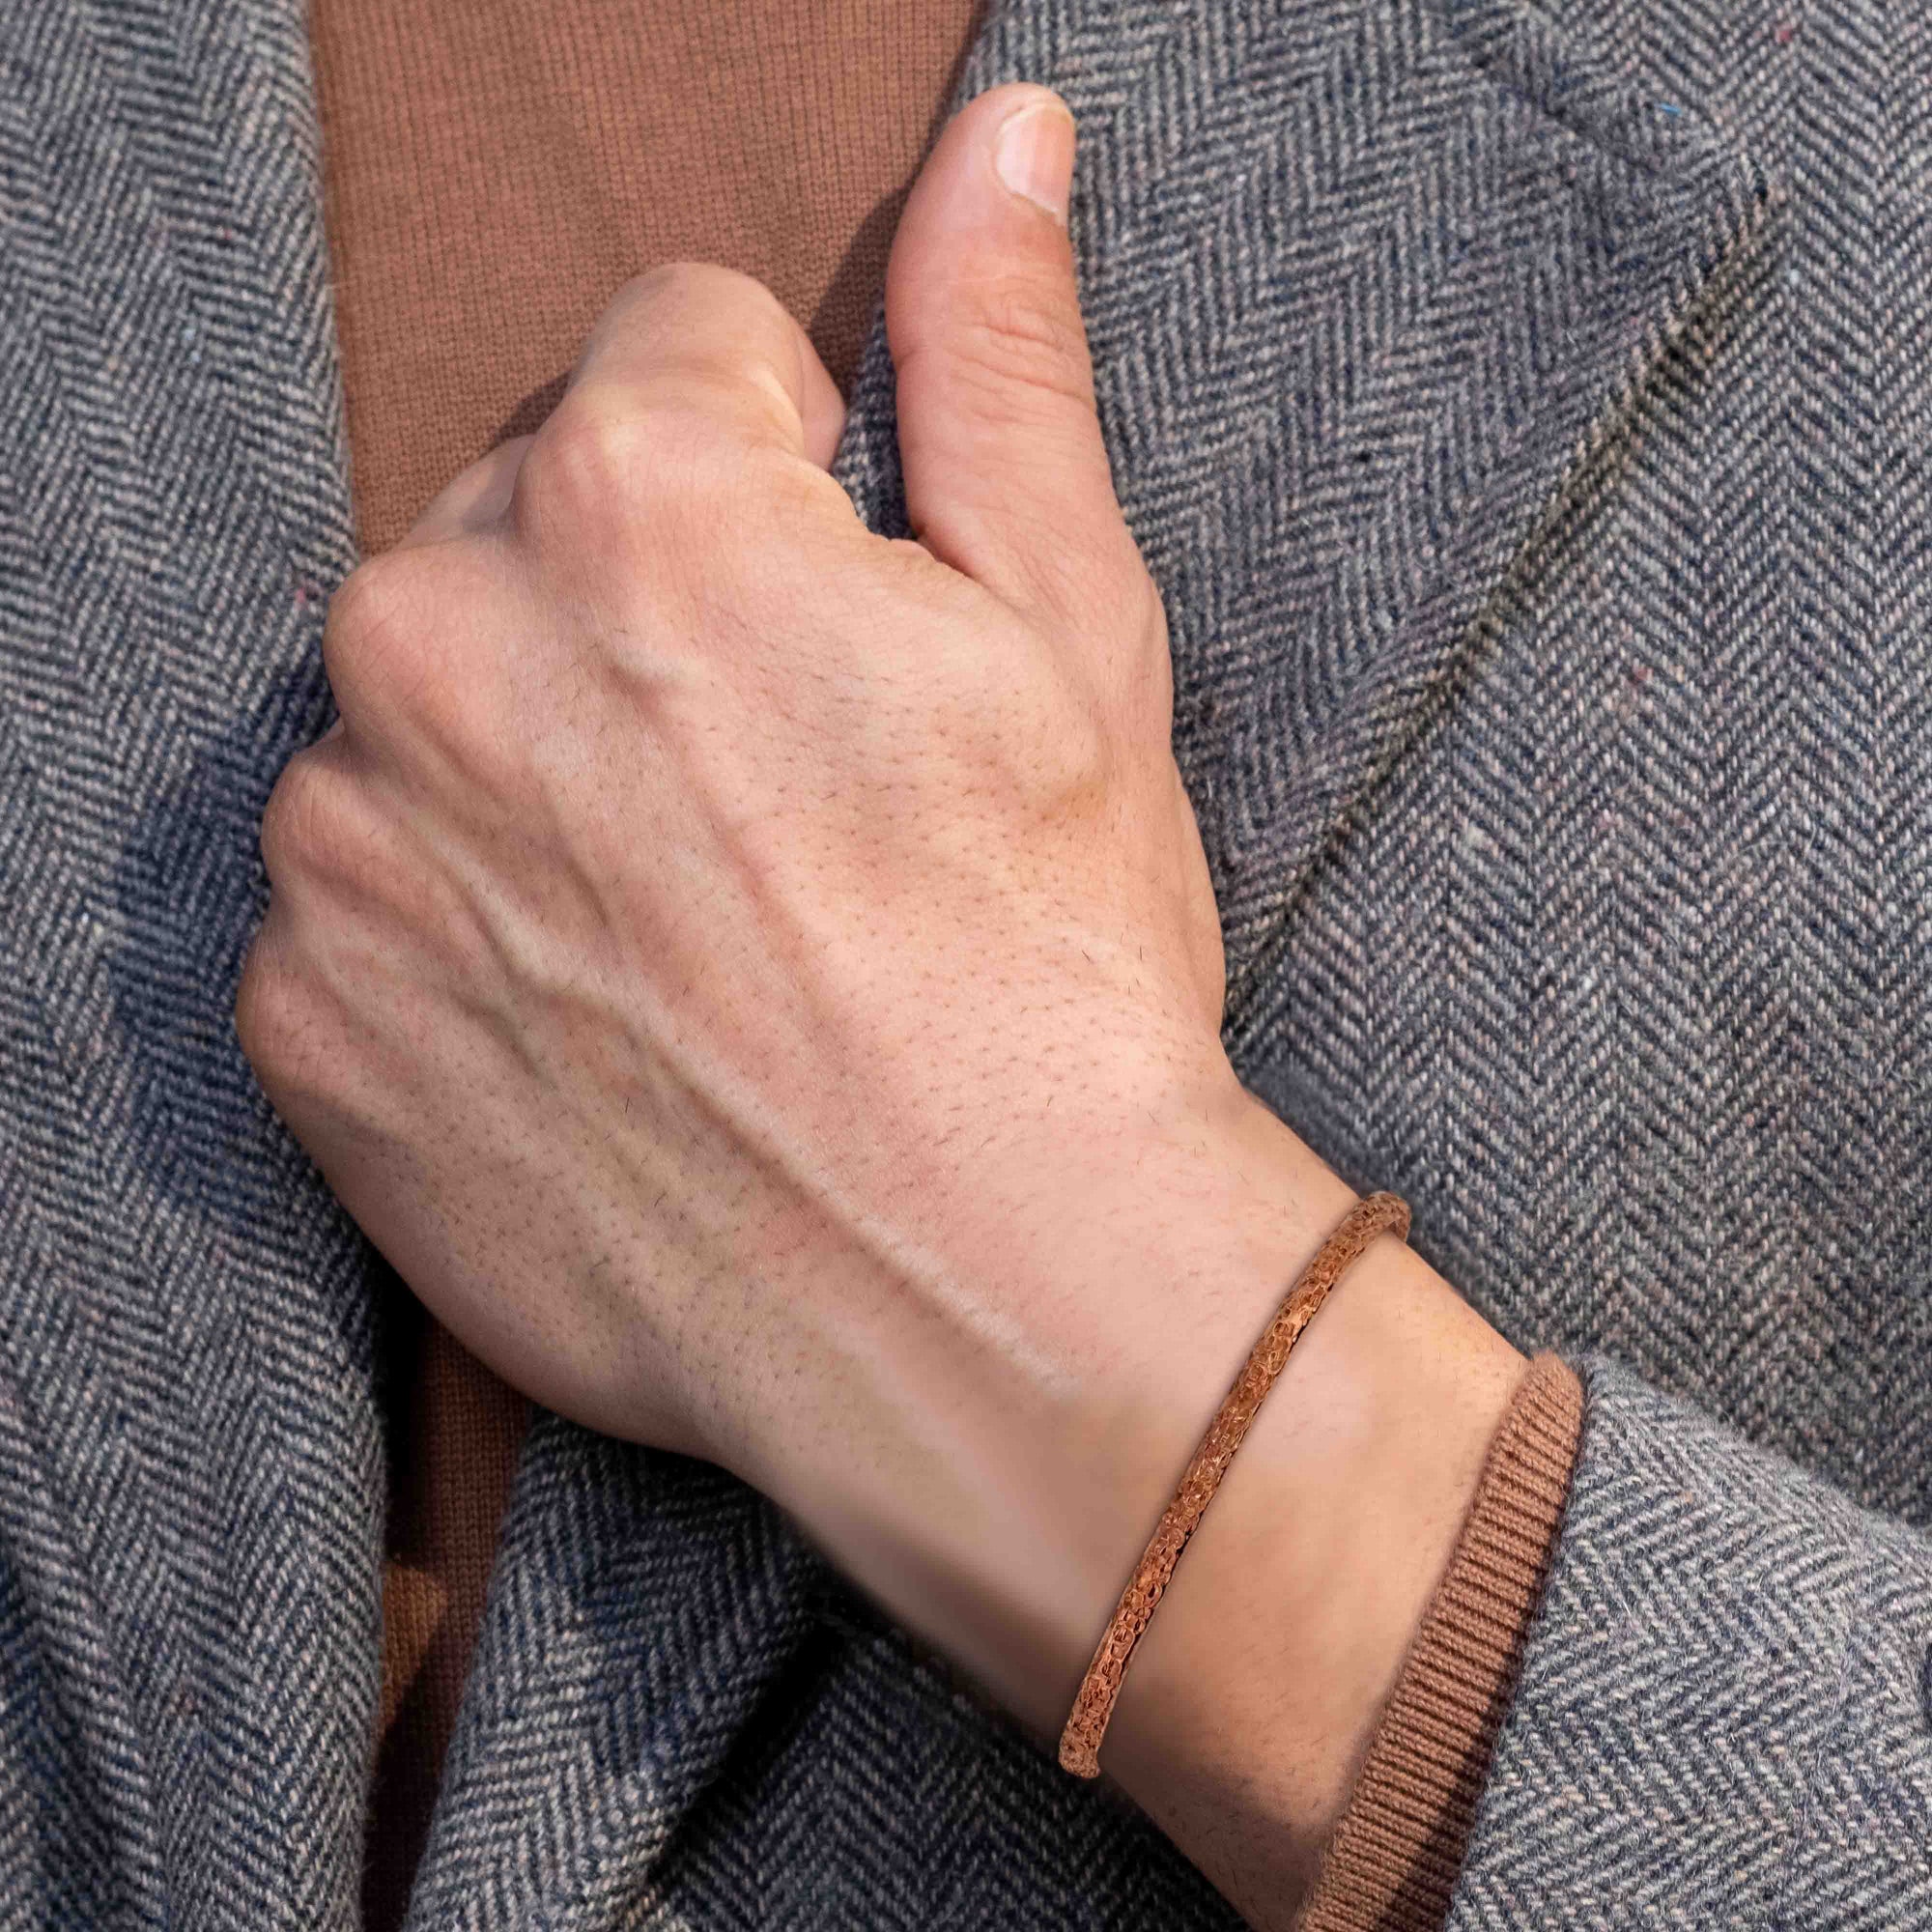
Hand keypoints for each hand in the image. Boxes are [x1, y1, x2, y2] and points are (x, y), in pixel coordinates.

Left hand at [241, 84, 1521, 1922]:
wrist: (987, 1302)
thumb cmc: (1055, 975)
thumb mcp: (1076, 642)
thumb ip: (999, 365)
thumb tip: (1006, 136)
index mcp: (641, 503)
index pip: (672, 349)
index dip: (790, 471)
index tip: (845, 610)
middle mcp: (439, 641)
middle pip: (524, 517)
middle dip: (640, 607)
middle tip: (782, 791)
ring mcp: (347, 846)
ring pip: (425, 708)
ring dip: (533, 768)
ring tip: (698, 917)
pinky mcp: (306, 1020)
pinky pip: (358, 894)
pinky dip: (456, 928)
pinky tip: (604, 1017)